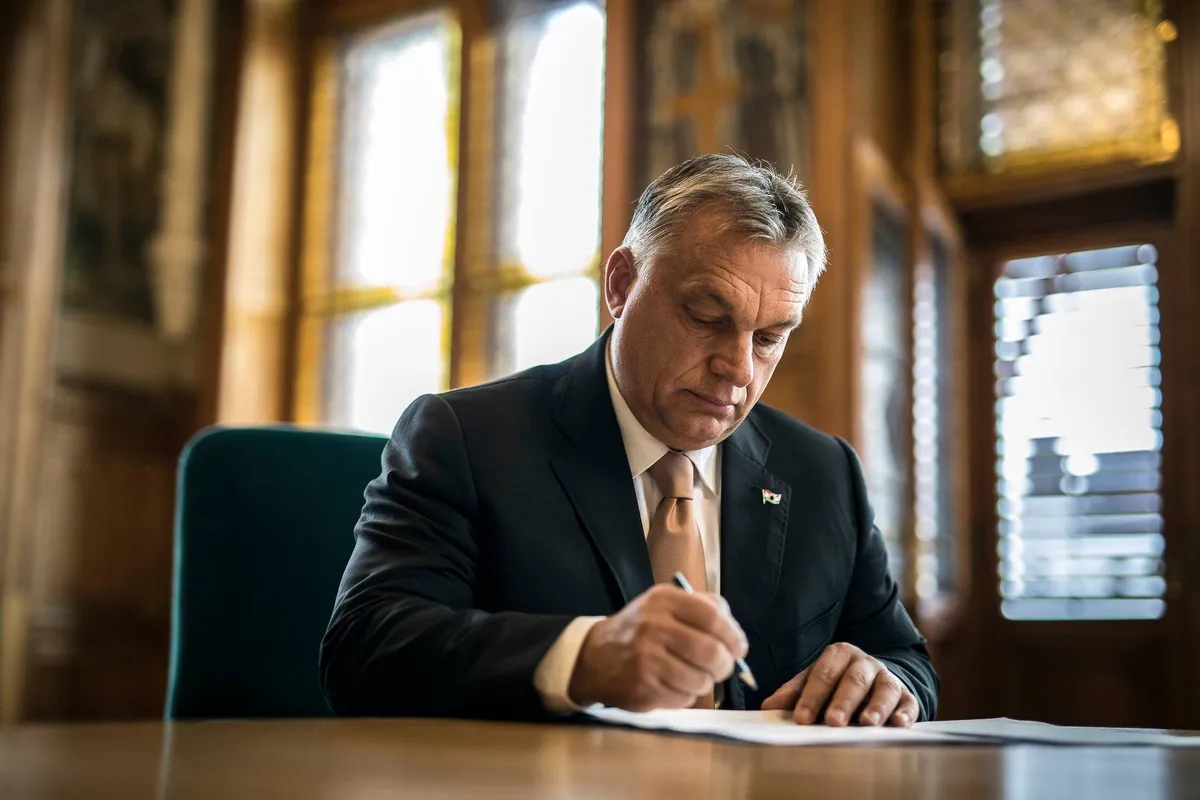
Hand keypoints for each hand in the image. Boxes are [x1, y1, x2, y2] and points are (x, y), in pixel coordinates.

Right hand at [568, 584, 748, 710]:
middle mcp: (653, 626)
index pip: (712, 617)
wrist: (595, 656)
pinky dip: (686, 696)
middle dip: (724, 665)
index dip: (733, 636)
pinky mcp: (643, 688)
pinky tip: (672, 685)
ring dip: (704, 683)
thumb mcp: (665, 604)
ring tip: (692, 675)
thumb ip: (702, 608)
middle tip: (722, 668)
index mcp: (663, 600)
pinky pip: (684, 699)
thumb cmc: (641, 629)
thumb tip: (735, 634)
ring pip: (701, 681)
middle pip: (711, 652)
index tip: (739, 649)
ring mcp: (646, 659)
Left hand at [761, 642, 918, 726]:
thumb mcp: (813, 681)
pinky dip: (905, 713)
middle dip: (842, 702)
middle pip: (853, 680)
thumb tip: (768, 707)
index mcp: (838, 654)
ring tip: (867, 723)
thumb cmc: (836, 683)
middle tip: (832, 721)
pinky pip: (908, 702)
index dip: (812, 696)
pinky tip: (898, 724)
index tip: (801, 718)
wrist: (872, 678)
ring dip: (876, 706)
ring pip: (884, 688)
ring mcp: (887, 677)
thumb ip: (793, 693)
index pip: (823, 674)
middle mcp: (865, 663)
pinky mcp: (906, 695)